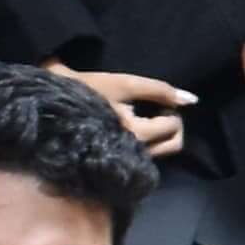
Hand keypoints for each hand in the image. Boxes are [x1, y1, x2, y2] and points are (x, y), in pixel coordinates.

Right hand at [55, 63, 193, 161]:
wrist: (53, 106)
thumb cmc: (89, 90)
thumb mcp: (125, 84)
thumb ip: (159, 90)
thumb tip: (191, 100)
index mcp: (134, 134)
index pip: (172, 127)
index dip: (171, 110)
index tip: (158, 102)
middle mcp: (131, 153)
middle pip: (173, 145)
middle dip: (173, 126)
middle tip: (159, 110)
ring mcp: (125, 160)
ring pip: (162, 152)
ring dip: (162, 134)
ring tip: (145, 116)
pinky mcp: (119, 160)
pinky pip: (147, 155)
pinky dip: (150, 142)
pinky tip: (134, 126)